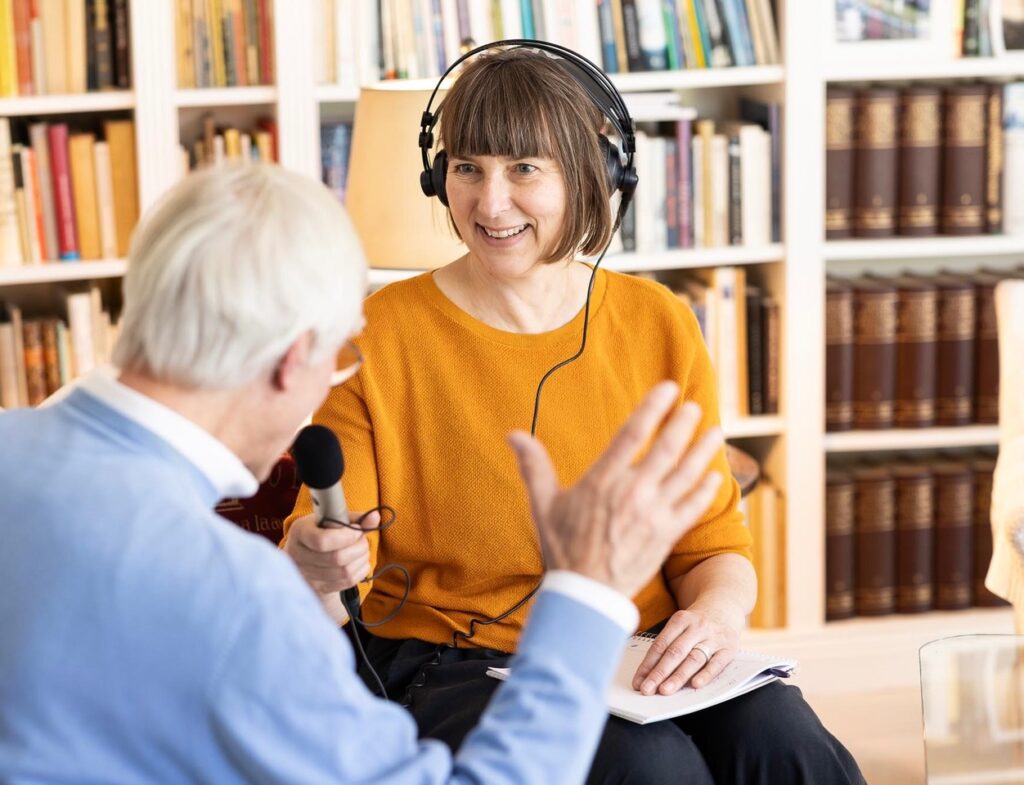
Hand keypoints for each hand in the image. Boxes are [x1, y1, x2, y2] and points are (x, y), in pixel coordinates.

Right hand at [283, 510, 378, 595]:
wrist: (308, 553)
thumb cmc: (323, 530)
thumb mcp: (333, 518)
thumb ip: (355, 518)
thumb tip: (375, 517)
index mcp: (300, 532)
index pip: (322, 541)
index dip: (346, 537)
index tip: (357, 530)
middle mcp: (298, 556)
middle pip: (336, 558)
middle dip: (359, 547)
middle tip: (362, 539)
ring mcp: (307, 575)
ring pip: (344, 572)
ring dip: (362, 559)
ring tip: (362, 549)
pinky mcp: (319, 588)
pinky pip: (347, 582)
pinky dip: (361, 570)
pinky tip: (360, 561)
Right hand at [508, 381, 723, 599]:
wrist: (585, 595)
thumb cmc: (562, 548)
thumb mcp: (543, 505)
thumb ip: (534, 466)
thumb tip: (513, 435)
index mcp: (603, 481)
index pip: (632, 435)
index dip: (652, 408)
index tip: (667, 389)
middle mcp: (632, 493)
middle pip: (666, 450)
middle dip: (683, 424)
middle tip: (695, 406)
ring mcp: (653, 515)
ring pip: (685, 475)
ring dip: (703, 451)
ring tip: (715, 432)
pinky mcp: (666, 536)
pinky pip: (692, 508)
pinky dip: (705, 491)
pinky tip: (714, 476)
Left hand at [631, 608, 739, 694]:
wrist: (725, 607)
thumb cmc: (697, 624)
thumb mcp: (682, 625)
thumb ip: (668, 645)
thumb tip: (649, 674)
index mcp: (681, 619)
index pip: (661, 644)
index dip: (647, 665)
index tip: (638, 682)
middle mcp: (697, 627)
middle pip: (675, 652)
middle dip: (659, 673)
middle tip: (647, 689)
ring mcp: (714, 637)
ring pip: (693, 658)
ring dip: (678, 677)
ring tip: (664, 690)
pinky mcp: (729, 648)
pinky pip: (717, 664)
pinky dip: (706, 675)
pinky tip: (695, 685)